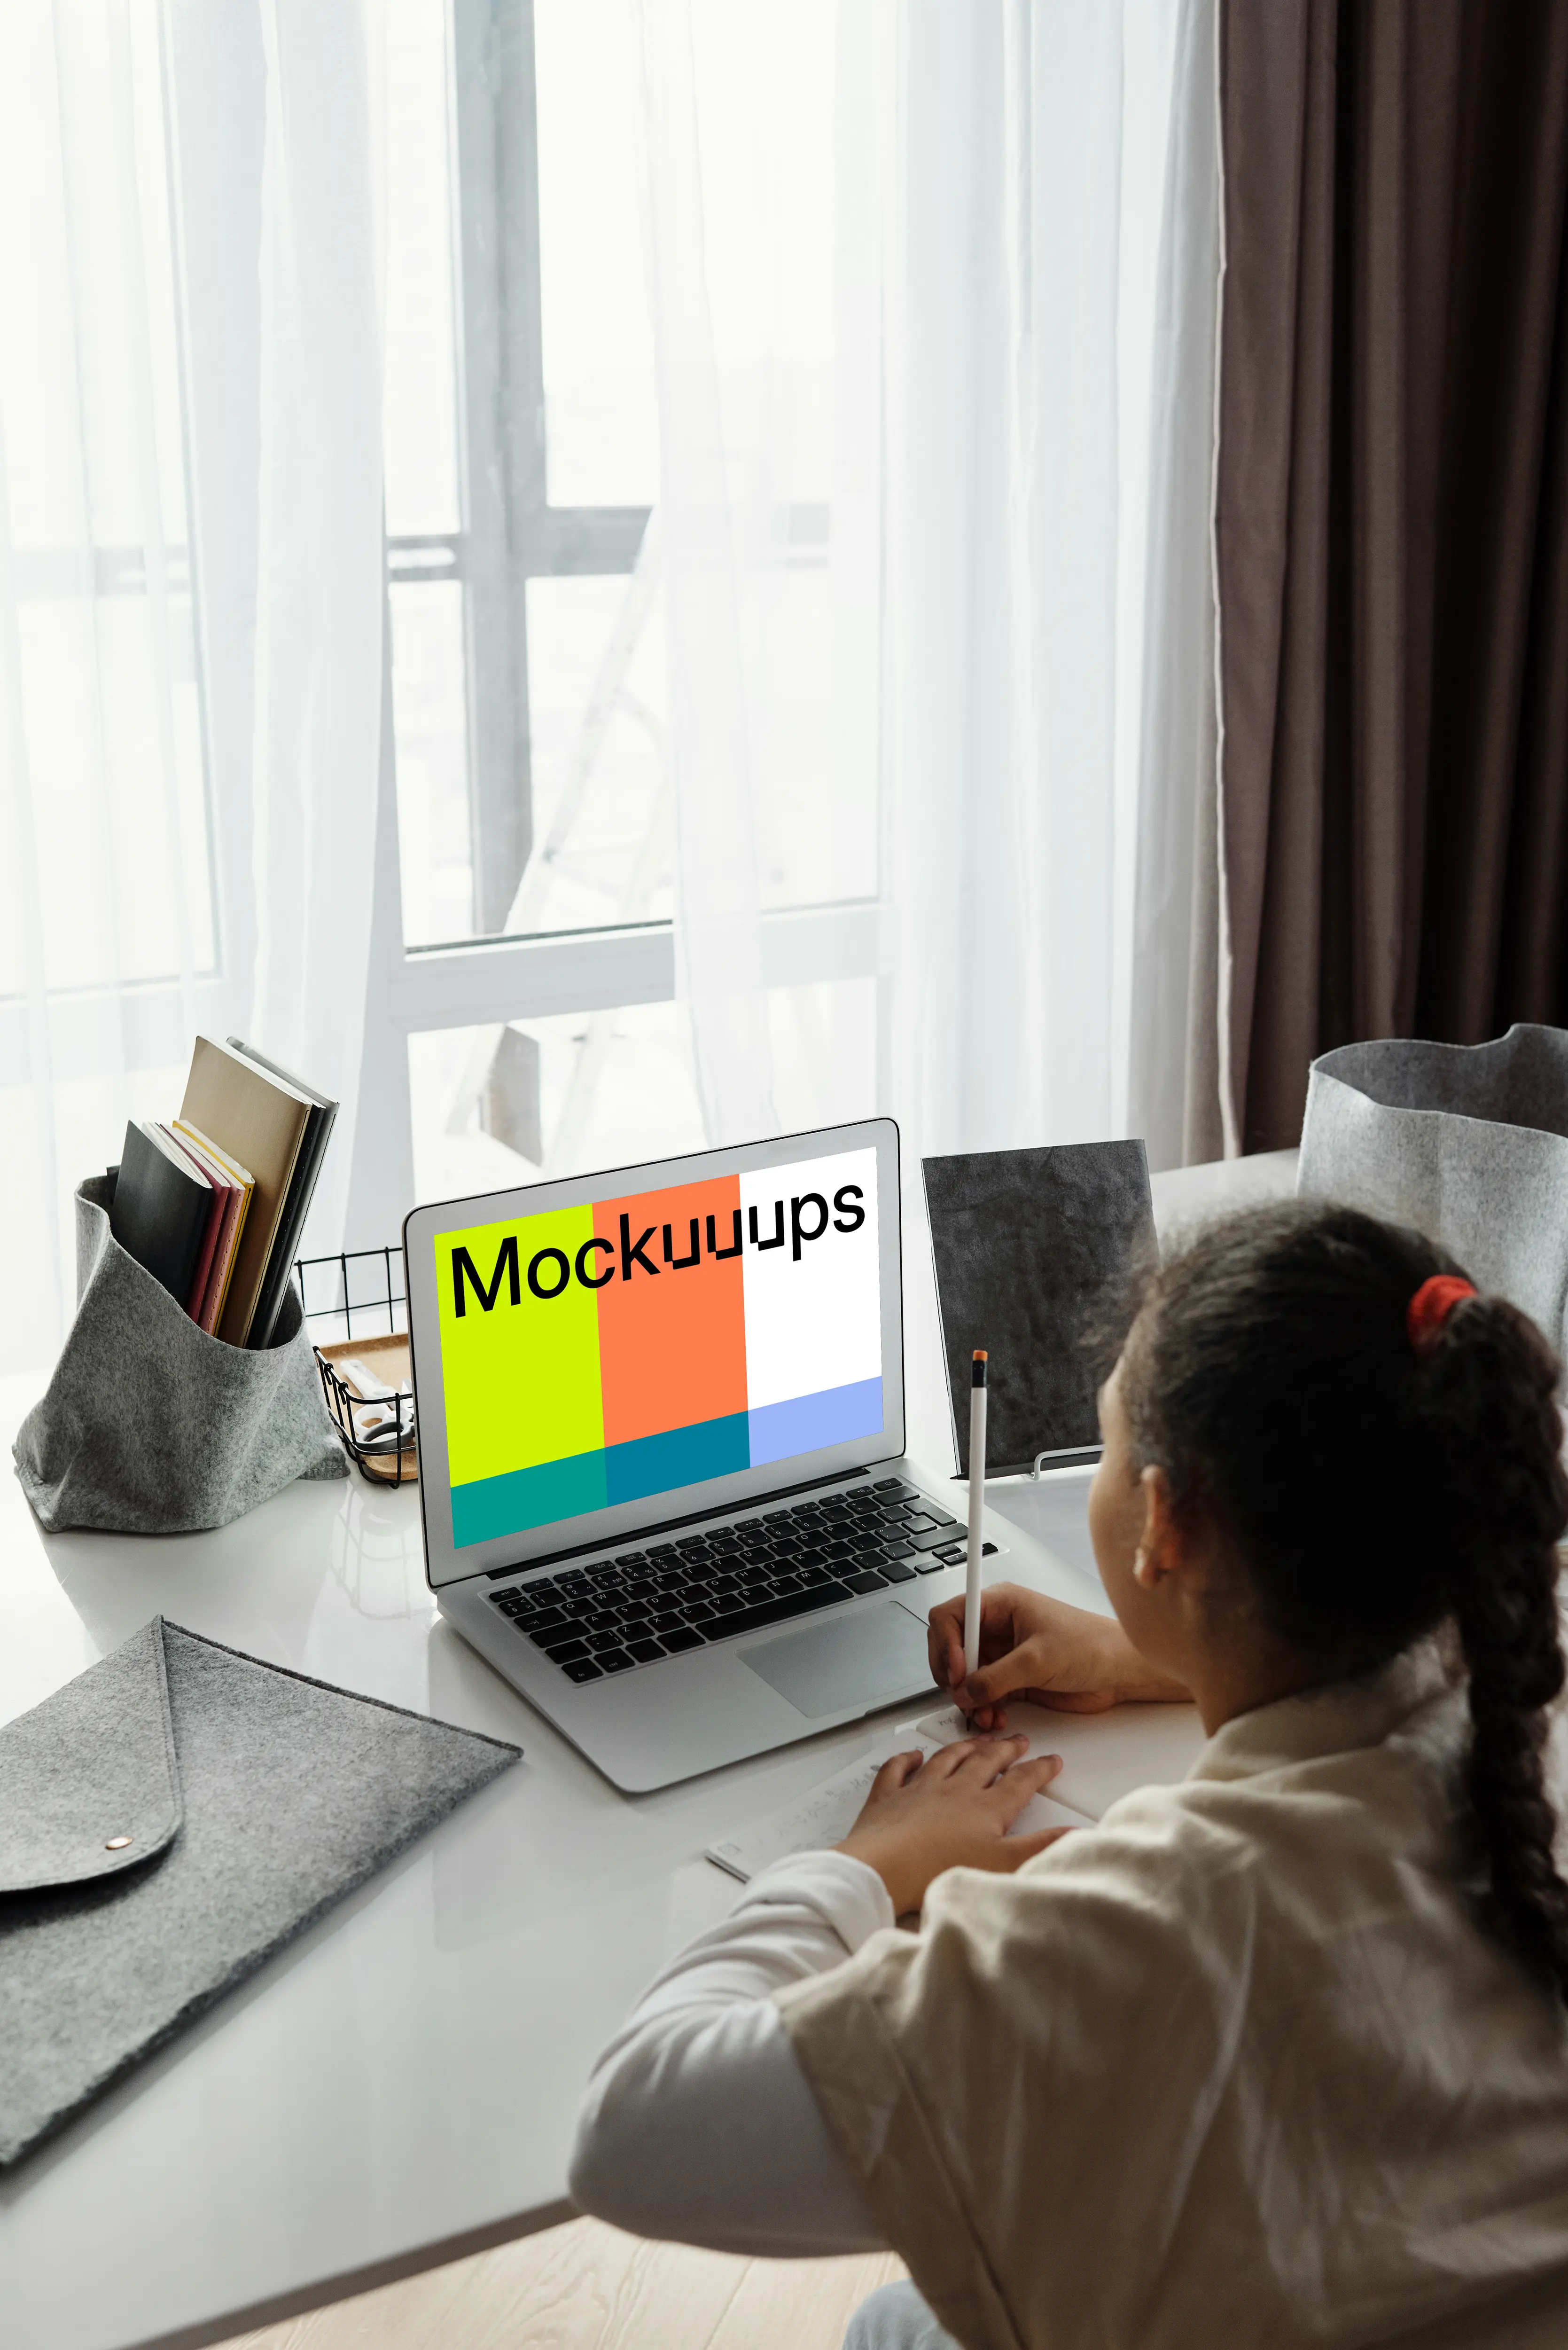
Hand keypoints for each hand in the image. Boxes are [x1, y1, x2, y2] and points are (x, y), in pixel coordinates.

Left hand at [836, 1737, 1068, 1916]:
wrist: (884, 1870)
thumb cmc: (940, 1871)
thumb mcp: (1003, 1865)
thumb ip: (1041, 1847)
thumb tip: (1076, 1833)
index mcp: (985, 1807)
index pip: (1020, 1782)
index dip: (1039, 1770)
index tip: (1052, 1760)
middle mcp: (954, 1790)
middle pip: (986, 1762)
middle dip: (1005, 1750)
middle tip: (1019, 1740)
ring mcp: (919, 1790)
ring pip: (947, 1759)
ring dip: (965, 1747)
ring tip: (978, 1740)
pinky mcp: (888, 1798)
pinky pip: (898, 1770)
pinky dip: (906, 1759)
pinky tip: (913, 1754)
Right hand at [928, 1582, 1190, 1730]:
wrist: (1120, 1671)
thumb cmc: (1091, 1646)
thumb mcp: (1038, 1660)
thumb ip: (996, 1677)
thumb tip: (965, 1692)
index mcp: (1000, 1604)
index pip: (951, 1616)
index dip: (946, 1644)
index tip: (958, 1672)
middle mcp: (997, 1626)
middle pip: (952, 1647)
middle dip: (954, 1675)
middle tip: (963, 1695)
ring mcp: (1004, 1653)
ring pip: (966, 1675)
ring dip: (969, 1697)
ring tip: (983, 1713)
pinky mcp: (1013, 1678)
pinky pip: (984, 1693)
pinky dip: (984, 1707)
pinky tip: (995, 1716)